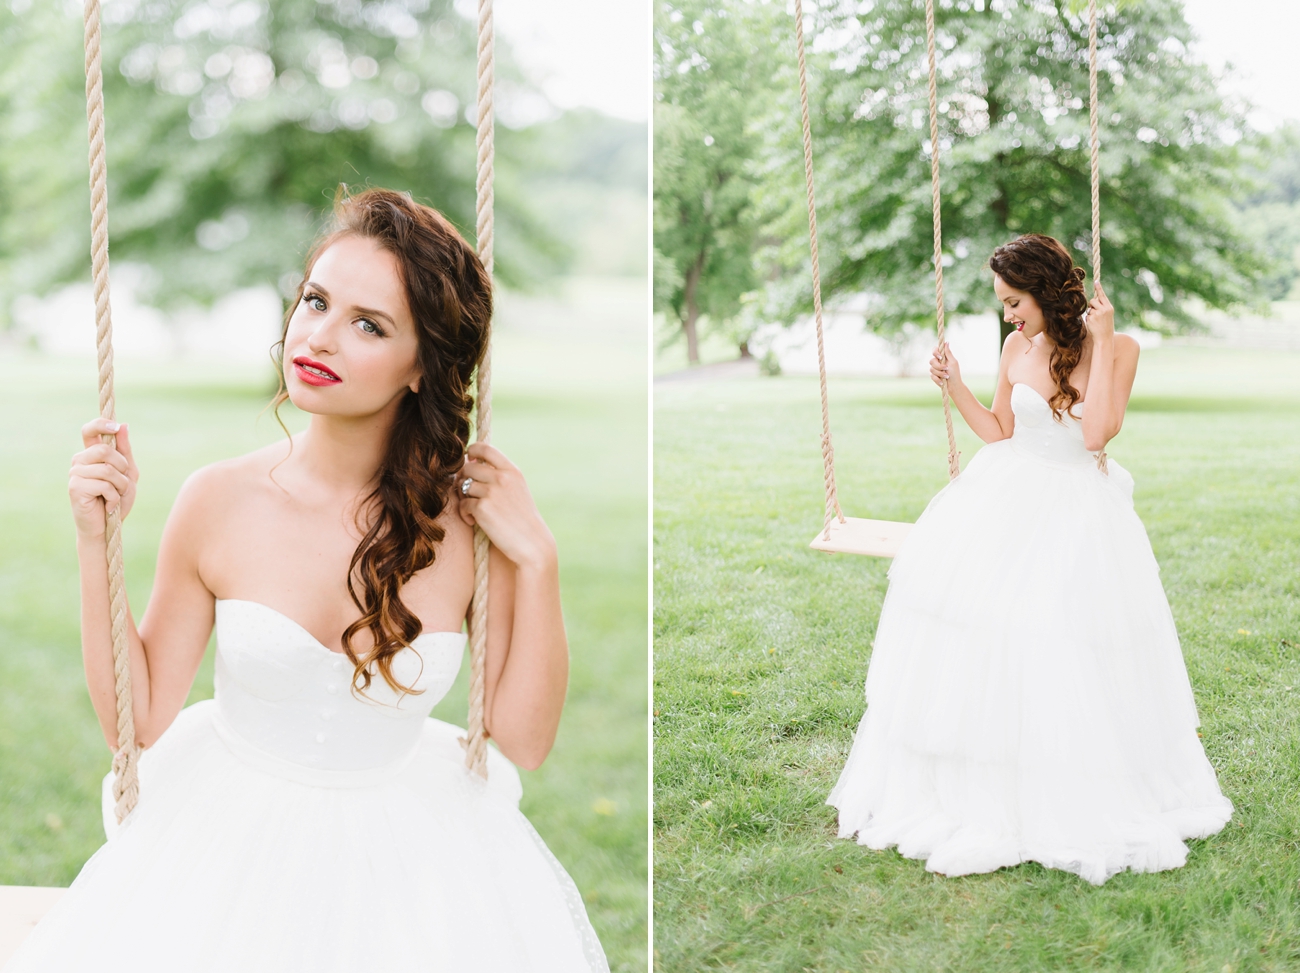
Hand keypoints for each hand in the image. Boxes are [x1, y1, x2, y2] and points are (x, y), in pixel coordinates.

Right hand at [69, 418, 138, 539]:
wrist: (107, 527)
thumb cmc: (117, 499)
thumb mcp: (128, 473)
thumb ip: (125, 451)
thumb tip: (123, 425)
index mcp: (91, 454)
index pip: (89, 431)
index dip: (101, 424)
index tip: (115, 427)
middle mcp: (80, 461)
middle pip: (105, 450)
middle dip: (123, 468)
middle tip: (122, 484)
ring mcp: (75, 474)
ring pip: (108, 469)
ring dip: (121, 486)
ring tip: (116, 496)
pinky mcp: (75, 488)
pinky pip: (104, 485)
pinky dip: (114, 497)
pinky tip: (109, 505)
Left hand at [453, 443, 556, 571]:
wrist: (532, 544)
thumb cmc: (522, 519)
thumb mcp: (517, 489)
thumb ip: (499, 476)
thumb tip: (470, 464)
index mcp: (512, 471)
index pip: (485, 448)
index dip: (472, 451)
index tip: (470, 460)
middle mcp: (502, 477)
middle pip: (468, 467)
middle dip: (464, 480)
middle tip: (469, 494)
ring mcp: (492, 492)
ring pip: (462, 485)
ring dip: (463, 498)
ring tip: (473, 510)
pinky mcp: (482, 508)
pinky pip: (462, 505)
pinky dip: (465, 514)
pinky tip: (474, 522)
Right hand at [928, 342, 960, 388]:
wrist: (953, 386)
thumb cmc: (955, 373)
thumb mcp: (953, 362)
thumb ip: (948, 353)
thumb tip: (946, 342)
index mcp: (943, 357)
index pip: (935, 350)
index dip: (935, 352)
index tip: (940, 357)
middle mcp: (938, 362)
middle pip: (932, 360)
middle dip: (939, 366)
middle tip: (946, 368)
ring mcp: (935, 369)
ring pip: (931, 369)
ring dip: (940, 373)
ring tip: (946, 376)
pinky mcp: (933, 376)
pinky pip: (932, 376)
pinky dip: (938, 379)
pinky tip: (943, 381)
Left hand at [1085, 282, 1114, 340]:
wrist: (1104, 338)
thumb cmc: (1106, 327)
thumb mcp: (1107, 315)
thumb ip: (1102, 308)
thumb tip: (1093, 301)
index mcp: (1109, 308)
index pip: (1102, 296)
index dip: (1099, 288)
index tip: (1096, 281)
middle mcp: (1104, 309)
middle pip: (1093, 301)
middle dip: (1092, 305)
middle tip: (1095, 313)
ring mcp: (1097, 314)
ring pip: (1089, 308)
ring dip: (1090, 313)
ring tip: (1096, 320)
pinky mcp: (1091, 318)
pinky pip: (1087, 315)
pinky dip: (1088, 319)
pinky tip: (1093, 324)